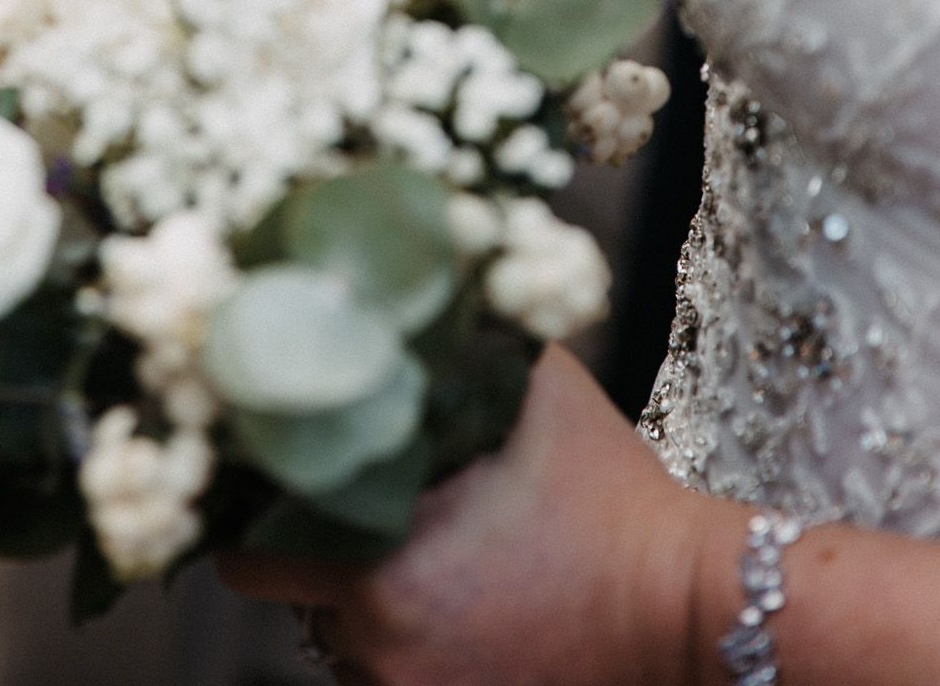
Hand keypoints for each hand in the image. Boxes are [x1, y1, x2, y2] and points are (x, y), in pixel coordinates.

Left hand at [221, 345, 722, 685]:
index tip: (273, 485)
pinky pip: (394, 679)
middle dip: (323, 558)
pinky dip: (410, 647)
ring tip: (435, 559)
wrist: (687, 603)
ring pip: (347, 646)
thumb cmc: (610, 491)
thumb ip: (455, 346)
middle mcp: (383, 643)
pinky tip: (461, 604)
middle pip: (302, 602)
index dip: (256, 517)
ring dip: (370, 607)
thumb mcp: (531, 387)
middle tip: (372, 513)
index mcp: (382, 561)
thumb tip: (398, 291)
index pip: (252, 557)